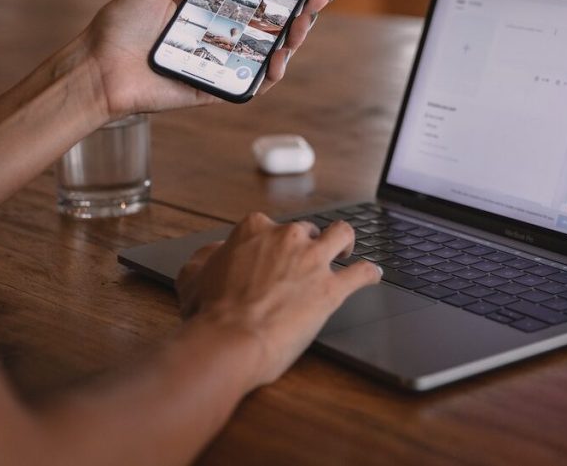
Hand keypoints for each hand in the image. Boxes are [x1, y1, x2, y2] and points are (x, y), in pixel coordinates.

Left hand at [82, 0, 332, 119]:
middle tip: (316, 0)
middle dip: (299, 15)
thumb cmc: (119, 27)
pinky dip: (268, 76)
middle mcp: (217, 40)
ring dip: (291, 43)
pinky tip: (278, 60)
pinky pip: (248, 86)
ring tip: (302, 27)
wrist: (97, 68)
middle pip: (268, 28)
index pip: (254, 1)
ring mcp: (218, 66)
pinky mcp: (213, 89)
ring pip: (266, 57)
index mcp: (207, 14)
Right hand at [174, 213, 381, 387]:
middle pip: (306, 230)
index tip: (272, 255)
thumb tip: (214, 253)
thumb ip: (206, 258)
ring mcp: (312, 261)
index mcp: (254, 230)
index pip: (269, 226)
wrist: (229, 340)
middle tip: (304, 262)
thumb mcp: (193, 277)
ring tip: (346, 252)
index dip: (271, 243)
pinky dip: (370, 273)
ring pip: (342, 235)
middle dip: (307, 244)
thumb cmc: (209, 314)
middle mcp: (287, 238)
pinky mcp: (332, 289)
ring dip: (346, 242)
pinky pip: (362, 273)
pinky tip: (373, 275)